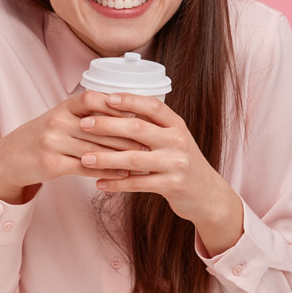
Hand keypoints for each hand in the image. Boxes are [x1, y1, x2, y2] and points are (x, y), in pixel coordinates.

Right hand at [0, 90, 143, 203]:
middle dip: (128, 134)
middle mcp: (57, 121)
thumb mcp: (61, 118)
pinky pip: (85, 167)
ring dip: (121, 155)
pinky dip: (106, 170)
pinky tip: (123, 173)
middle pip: (98, 127)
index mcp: (62, 107)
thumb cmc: (43, 137)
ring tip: (144, 158)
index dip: (116, 105)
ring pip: (94, 148)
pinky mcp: (51, 164)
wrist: (10, 158)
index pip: (92, 99)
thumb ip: (88, 114)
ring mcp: (52, 142)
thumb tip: (126, 112)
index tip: (140, 114)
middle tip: (152, 140)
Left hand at [78, 93, 244, 253]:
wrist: (207, 195)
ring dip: (106, 158)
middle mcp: (178, 141)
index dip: (129, 101)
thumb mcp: (175, 139)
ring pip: (133, 158)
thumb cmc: (182, 163)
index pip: (152, 106)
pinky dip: (116, 184)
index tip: (107, 98)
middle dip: (107, 125)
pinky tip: (99, 183)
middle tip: (84, 124)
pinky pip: (137, 183)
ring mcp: (176, 164)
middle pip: (138, 129)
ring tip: (84, 158)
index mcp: (177, 125)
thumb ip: (153, 126)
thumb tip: (118, 108)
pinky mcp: (172, 186)